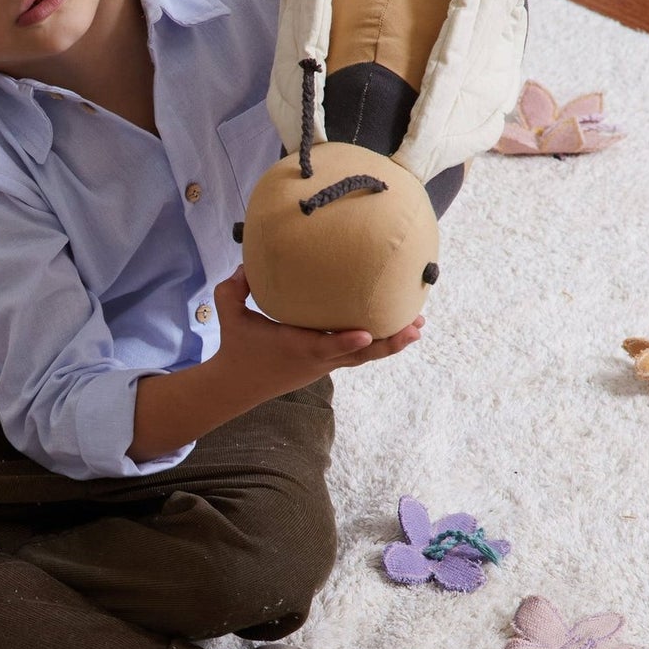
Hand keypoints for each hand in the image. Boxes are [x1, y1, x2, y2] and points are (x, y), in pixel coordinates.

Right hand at [213, 267, 422, 401]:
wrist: (238, 385)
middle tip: (415, 327)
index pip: (325, 347)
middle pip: (360, 355)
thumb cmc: (236, 345)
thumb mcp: (230, 314)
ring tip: (418, 327)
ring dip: (392, 343)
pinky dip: (379, 343)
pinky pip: (358, 354)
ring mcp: (325, 364)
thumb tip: (246, 263)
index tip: (367, 332)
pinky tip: (398, 329)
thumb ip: (234, 288)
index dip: (347, 342)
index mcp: (296, 347)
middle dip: (389, 342)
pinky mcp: (327, 364)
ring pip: (365, 356)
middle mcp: (317, 359)